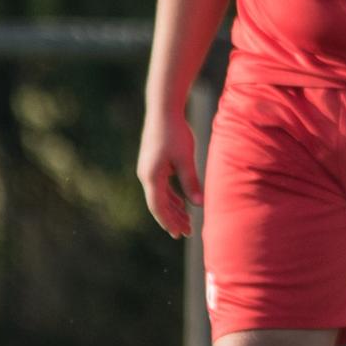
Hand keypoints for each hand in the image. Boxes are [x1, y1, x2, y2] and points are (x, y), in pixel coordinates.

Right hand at [137, 106, 201, 237]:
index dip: (169, 221)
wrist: (163, 111)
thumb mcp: (185, 158)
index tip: (179, 233)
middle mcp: (146, 175)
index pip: (158, 206)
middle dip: (173, 219)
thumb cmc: (175, 133)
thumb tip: (199, 204)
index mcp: (151, 176)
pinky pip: (162, 187)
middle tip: (187, 233)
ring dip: (174, 209)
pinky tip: (183, 204)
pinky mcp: (154, 164)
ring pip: (161, 196)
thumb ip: (191, 181)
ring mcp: (149, 170)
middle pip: (159, 204)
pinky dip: (172, 197)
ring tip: (187, 222)